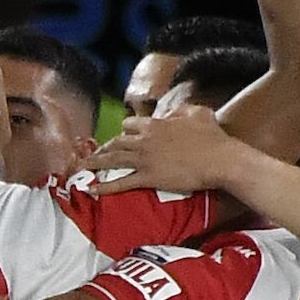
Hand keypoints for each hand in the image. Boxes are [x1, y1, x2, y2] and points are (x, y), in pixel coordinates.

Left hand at [82, 106, 250, 194]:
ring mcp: (144, 159)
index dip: (124, 132)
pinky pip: (122, 182)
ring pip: (113, 159)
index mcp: (155, 124)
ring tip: (80, 167)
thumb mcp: (197, 113)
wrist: (219, 159)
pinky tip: (93, 189)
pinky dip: (105, 186)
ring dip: (95, 163)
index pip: (129, 125)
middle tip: (93, 154)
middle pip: (116, 142)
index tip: (120, 138)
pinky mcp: (148, 177)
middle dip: (103, 148)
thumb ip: (180, 110)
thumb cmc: (212, 137)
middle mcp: (144, 140)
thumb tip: (171, 114)